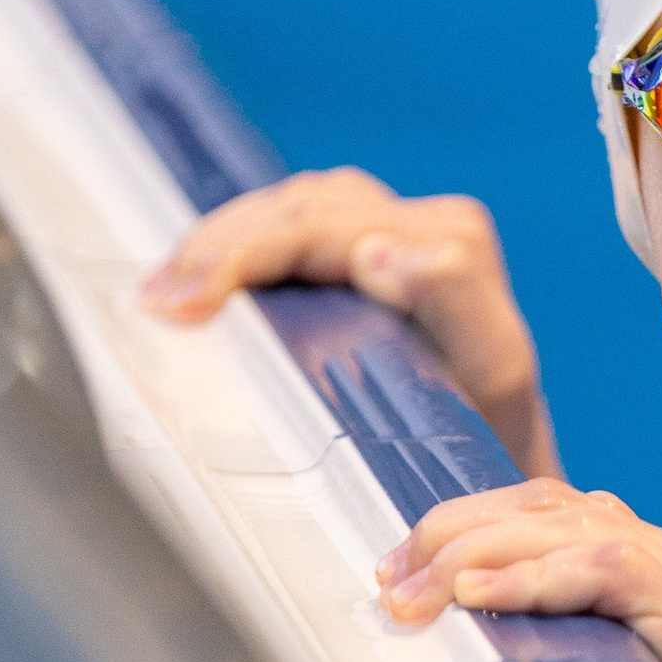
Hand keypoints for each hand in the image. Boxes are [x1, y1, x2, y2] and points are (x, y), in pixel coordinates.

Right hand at [141, 170, 557, 476]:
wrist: (507, 453)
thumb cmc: (497, 427)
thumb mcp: (494, 372)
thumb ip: (453, 298)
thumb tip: (379, 251)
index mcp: (453, 240)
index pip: (326, 226)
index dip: (248, 253)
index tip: (190, 302)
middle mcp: (425, 222)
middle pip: (298, 208)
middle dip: (216, 247)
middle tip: (154, 302)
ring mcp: (396, 228)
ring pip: (286, 208)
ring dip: (216, 242)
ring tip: (158, 292)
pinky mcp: (368, 246)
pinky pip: (291, 224)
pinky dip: (235, 246)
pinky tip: (188, 279)